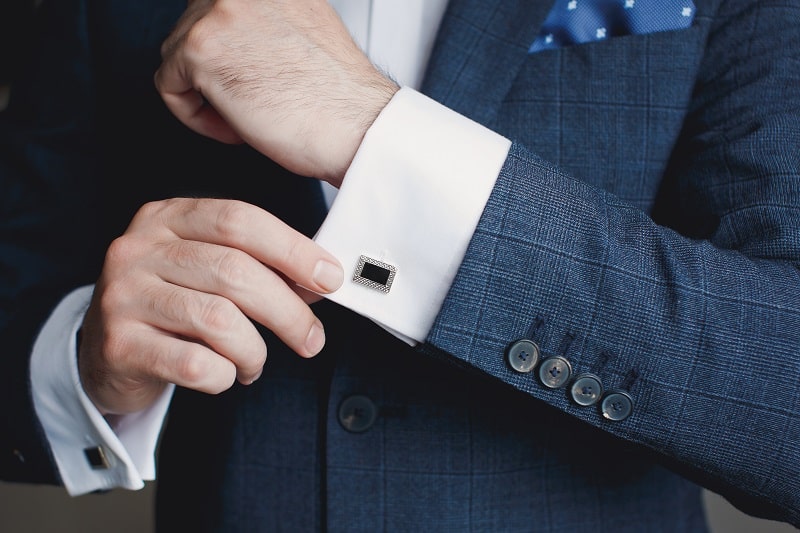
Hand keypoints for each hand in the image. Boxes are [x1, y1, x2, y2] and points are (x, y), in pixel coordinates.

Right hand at [78, 198, 343, 414]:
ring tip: (255, 363)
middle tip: (312, 340)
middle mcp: (139, 249)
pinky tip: (225, 375)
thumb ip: (257, 265)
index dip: (292, 248)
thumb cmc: (174, 307)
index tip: (330, 277)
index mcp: (167, 218)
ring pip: (219, 320)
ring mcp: (124, 295)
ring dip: (255, 350)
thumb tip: (321, 279)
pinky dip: (225, 375)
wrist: (105, 353)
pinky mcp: (119, 344)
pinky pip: (196, 364)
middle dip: (288, 311)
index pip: (239, 220)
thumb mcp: (207, 270)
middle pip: (235, 271)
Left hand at [154, 0, 398, 185]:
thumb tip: (239, 35)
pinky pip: (169, 86)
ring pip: (178, 56)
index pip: (220, 11)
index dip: (232, 51)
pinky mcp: (200, 48)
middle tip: (253, 98)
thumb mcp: (304, 28)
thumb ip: (267, 19)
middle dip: (217, 70)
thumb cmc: (339, 96)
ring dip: (207, 93)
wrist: (356, 127)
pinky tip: (236, 126)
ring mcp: (219, 11)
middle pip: (195, 28)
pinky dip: (196, 117)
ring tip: (249, 115)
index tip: (245, 76)